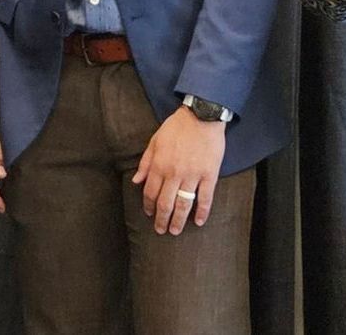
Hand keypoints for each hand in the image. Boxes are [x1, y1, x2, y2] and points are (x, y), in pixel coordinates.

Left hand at [132, 106, 225, 234]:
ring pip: (183, 204)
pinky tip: (199, 221)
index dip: (149, 206)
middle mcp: (174, 173)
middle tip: (161, 230)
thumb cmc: (177, 127)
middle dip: (162, 219)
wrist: (201, 115)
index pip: (150, 192)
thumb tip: (136, 180)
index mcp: (159, 165)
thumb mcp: (155, 140)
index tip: (149, 214)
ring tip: (175, 231)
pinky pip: (205, 198)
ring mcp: (193, 175)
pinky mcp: (209, 175)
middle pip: (165, 203)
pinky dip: (202, 211)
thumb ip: (146, 162)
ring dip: (178, 220)